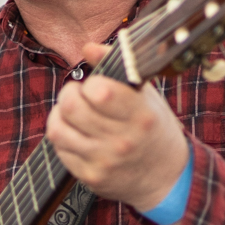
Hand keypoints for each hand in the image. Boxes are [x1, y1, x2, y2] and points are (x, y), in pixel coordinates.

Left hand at [46, 42, 189, 224]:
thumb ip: (117, 67)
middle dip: (70, 94)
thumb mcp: (146, 95)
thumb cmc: (153, 128)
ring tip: (73, 113)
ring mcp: (105, 161)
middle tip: (79, 95)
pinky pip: (60, 149)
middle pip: (72, 107)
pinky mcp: (90, 177)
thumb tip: (88, 47)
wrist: (166, 177)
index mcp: (141, 115)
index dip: (90, 84)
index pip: (99, 91)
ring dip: (61, 115)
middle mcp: (123, 140)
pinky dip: (63, 136)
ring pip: (58, 129)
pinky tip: (76, 133)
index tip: (96, 86)